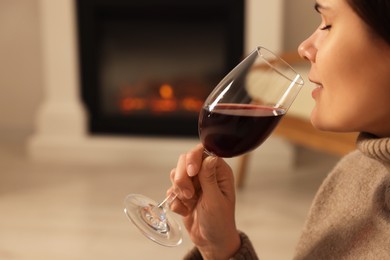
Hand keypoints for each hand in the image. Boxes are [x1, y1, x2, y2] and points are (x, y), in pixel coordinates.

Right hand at [169, 144, 240, 258]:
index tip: (192, 173)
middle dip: (183, 179)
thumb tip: (211, 157)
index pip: (202, 152)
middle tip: (189, 195)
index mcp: (219, 171)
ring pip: (176, 174)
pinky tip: (186, 211)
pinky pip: (171, 189)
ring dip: (179, 191)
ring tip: (189, 203)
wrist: (210, 241)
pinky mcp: (183, 193)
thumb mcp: (215, 200)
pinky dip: (175, 201)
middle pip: (185, 161)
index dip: (194, 159)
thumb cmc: (219, 222)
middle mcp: (205, 174)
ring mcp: (193, 183)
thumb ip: (209, 178)